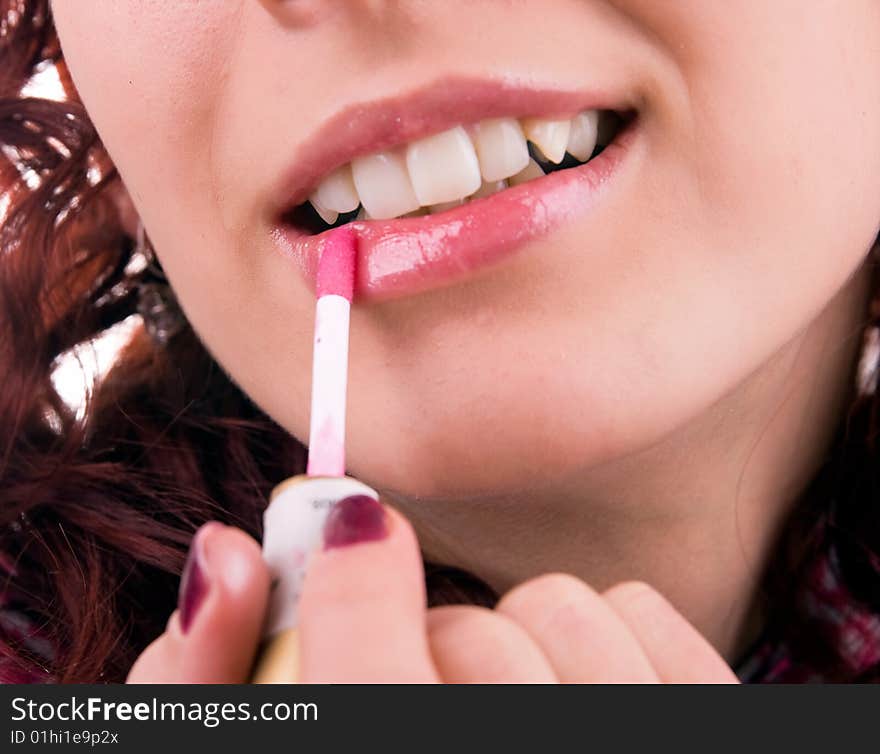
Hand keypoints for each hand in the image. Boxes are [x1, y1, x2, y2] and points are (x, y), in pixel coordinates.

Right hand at [127, 499, 738, 682]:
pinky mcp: (711, 723)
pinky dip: (597, 632)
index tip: (347, 529)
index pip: (373, 680)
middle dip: (426, 646)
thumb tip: (225, 552)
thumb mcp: (267, 743)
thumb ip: (213, 673)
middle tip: (415, 687)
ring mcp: (640, 748)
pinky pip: (638, 609)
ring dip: (511, 641)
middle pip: (471, 638)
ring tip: (495, 701)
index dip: (344, 578)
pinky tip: (567, 688)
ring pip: (561, 608)